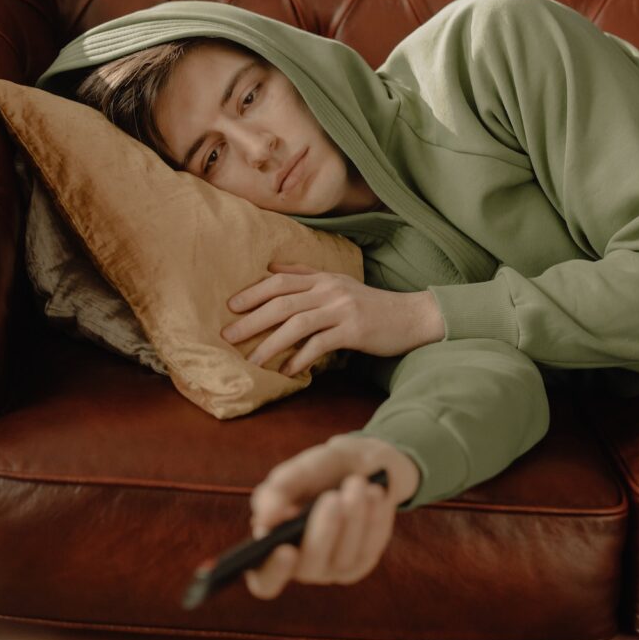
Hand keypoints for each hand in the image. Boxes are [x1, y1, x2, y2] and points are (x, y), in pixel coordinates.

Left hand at [221, 263, 444, 375]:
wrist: (410, 317)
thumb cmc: (370, 305)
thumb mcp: (338, 284)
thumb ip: (305, 275)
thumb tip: (271, 268)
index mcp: (323, 278)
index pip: (280, 281)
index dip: (253, 292)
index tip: (231, 306)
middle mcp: (329, 290)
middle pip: (282, 303)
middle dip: (251, 320)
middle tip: (228, 336)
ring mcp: (342, 309)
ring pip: (297, 324)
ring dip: (270, 343)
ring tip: (252, 360)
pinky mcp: (354, 330)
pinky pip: (320, 345)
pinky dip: (300, 358)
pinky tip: (287, 371)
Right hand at [246, 434, 420, 599]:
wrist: (359, 466)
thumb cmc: (319, 471)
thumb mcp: (297, 471)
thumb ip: (277, 491)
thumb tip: (264, 521)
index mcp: (272, 547)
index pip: (265, 581)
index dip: (273, 571)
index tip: (284, 548)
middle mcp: (301, 566)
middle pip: (309, 567)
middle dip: (323, 531)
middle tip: (332, 497)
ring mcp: (334, 568)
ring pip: (344, 556)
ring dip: (352, 517)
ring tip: (357, 482)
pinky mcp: (363, 560)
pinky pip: (370, 546)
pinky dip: (374, 517)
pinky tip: (375, 493)